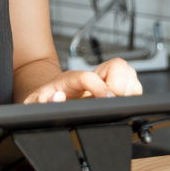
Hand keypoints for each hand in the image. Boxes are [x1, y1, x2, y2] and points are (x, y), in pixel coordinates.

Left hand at [23, 58, 142, 103]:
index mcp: (70, 79)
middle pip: (117, 67)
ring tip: (116, 101)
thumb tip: (57, 97)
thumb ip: (42, 101)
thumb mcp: (36, 103)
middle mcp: (89, 75)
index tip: (107, 98)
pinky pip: (132, 80)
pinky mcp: (111, 84)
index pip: (89, 77)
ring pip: (127, 71)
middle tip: (112, 101)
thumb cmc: (44, 99)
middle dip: (120, 86)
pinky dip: (133, 90)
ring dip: (128, 87)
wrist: (49, 95)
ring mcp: (101, 78)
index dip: (100, 87)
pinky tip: (121, 100)